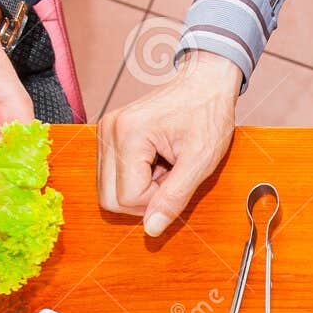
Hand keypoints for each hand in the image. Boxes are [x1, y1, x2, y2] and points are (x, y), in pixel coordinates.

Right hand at [98, 50, 242, 236]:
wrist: (205, 83)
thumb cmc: (207, 114)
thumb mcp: (200, 161)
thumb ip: (174, 198)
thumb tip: (151, 230)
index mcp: (128, 134)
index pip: (126, 198)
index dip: (155, 201)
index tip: (177, 178)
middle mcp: (109, 131)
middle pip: (109, 198)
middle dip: (143, 199)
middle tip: (170, 177)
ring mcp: (105, 132)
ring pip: (108, 190)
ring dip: (139, 189)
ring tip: (165, 167)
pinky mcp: (109, 135)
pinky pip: (112, 176)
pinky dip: (135, 178)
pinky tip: (156, 162)